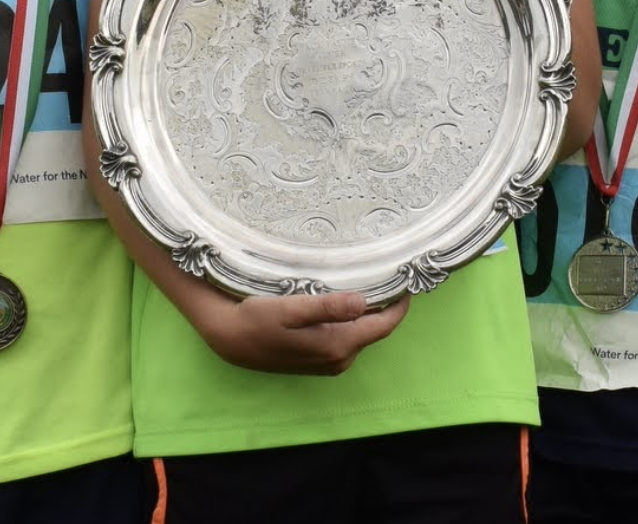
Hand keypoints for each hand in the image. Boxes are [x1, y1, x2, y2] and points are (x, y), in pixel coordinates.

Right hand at [196, 291, 409, 374]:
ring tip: (371, 281)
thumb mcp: (290, 309)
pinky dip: (353, 321)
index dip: (399, 304)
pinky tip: (346, 302)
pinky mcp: (319, 360)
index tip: (407, 279)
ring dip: (369, 313)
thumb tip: (363, 303)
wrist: (230, 339)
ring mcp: (330, 362)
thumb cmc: (257, 319)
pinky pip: (347, 338)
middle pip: (375, 330)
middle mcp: (340, 359)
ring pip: (361, 334)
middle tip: (390, 274)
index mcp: (338, 346)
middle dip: (386, 306)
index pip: (384, 326)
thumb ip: (327, 307)